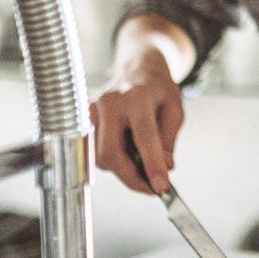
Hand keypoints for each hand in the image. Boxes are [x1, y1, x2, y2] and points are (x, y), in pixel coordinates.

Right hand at [92, 51, 184, 196]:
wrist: (136, 69)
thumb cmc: (157, 90)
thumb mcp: (175, 110)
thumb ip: (168, 141)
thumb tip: (164, 169)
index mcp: (137, 97)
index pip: (144, 137)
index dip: (152, 165)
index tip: (161, 187)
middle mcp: (110, 103)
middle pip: (111, 152)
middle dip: (131, 178)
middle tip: (150, 189)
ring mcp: (93, 110)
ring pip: (100, 156)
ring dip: (122, 170)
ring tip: (142, 165)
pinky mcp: (84, 119)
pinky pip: (94, 151)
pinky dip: (112, 161)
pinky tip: (126, 154)